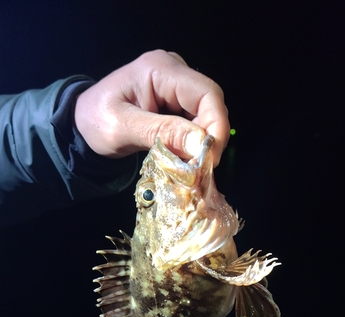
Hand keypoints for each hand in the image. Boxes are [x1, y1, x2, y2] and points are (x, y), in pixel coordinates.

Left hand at [75, 49, 229, 165]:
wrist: (80, 123)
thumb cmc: (93, 122)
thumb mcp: (122, 129)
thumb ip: (162, 133)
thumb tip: (201, 144)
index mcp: (159, 69)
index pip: (206, 93)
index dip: (216, 126)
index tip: (209, 159)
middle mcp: (174, 71)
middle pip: (210, 104)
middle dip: (209, 138)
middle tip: (200, 169)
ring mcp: (176, 85)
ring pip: (206, 115)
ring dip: (202, 143)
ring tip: (192, 168)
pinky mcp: (176, 101)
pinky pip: (196, 121)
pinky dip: (194, 143)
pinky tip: (186, 159)